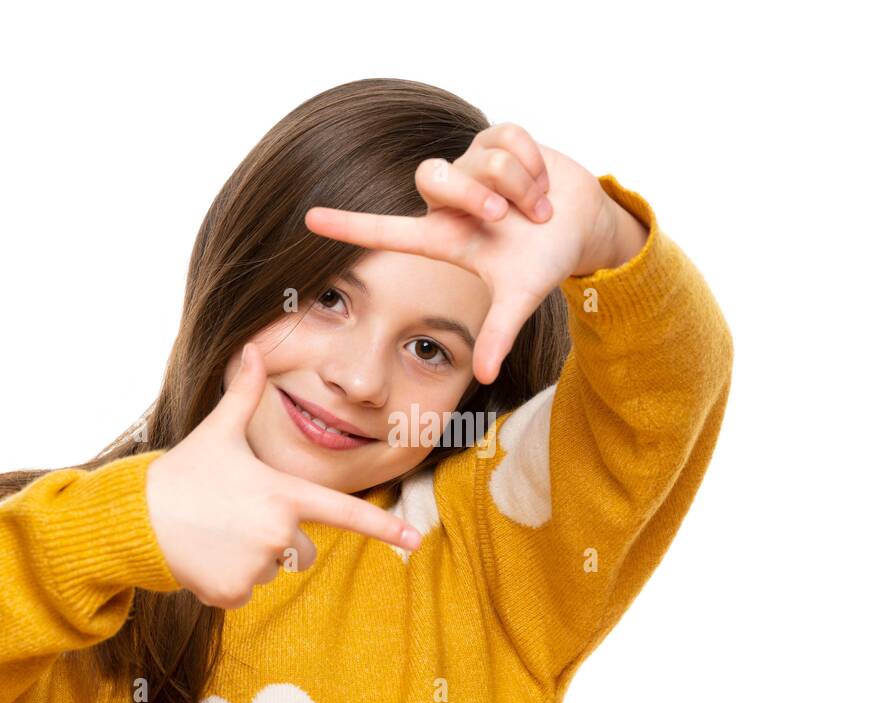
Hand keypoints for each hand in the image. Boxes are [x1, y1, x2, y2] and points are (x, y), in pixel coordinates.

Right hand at [145, 343, 423, 609]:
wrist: (134, 519)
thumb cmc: (182, 474)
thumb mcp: (217, 432)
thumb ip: (242, 394)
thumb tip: (252, 348)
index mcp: (283, 494)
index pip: (345, 512)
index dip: (384, 528)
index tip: (416, 542)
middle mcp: (278, 534)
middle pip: (303, 549)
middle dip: (279, 538)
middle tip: (237, 518)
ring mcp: (256, 566)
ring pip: (274, 569)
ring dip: (252, 558)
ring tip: (216, 535)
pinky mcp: (233, 593)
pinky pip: (246, 591)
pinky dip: (229, 579)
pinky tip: (204, 557)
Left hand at [303, 123, 630, 383]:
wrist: (582, 224)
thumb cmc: (542, 260)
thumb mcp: (521, 297)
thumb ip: (499, 333)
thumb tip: (485, 376)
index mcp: (444, 236)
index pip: (386, 230)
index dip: (349, 225)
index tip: (309, 220)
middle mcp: (449, 199)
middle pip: (434, 176)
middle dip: (478, 196)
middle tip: (508, 218)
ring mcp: (469, 165)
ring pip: (482, 160)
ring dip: (521, 187)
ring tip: (536, 207)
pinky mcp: (495, 138)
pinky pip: (508, 139)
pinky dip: (534, 164)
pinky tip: (541, 181)